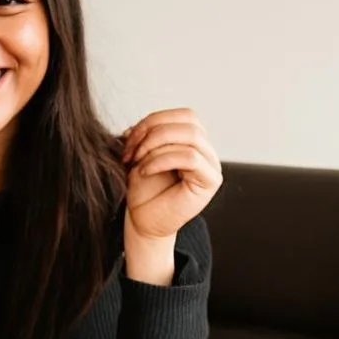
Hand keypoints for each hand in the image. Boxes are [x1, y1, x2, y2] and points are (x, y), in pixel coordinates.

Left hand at [121, 108, 222, 241]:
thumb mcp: (141, 155)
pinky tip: (145, 171)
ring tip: (137, 161)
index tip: (127, 139)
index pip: (184, 115)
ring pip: (191, 136)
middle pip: (189, 120)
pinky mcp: (209, 182)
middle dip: (154, 131)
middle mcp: (207, 152)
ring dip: (156, 145)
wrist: (144, 223)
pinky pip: (190, 157)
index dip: (154, 120)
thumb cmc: (143, 192)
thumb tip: (136, 125)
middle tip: (131, 151)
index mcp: (194, 142)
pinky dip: (163, 159)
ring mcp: (211, 166)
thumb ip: (146, 135)